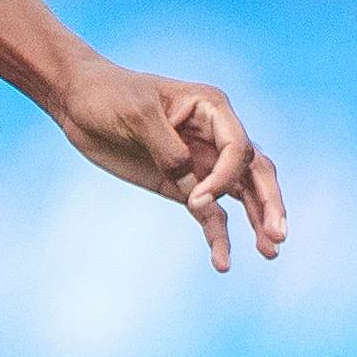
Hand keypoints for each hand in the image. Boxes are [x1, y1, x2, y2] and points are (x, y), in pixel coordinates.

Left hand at [51, 59, 287, 273]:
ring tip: (271, 252)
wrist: (78, 102)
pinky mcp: (182, 185)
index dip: (225, 177)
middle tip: (278, 236)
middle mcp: (214, 135)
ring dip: (257, 222)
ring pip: (241, 194)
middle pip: (254, 171)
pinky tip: (223, 261)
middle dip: (270, 203)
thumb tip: (191, 182)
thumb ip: (168, 148)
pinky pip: (210, 213)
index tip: (197, 199)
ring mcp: (200, 162)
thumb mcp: (137, 115)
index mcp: (211, 107)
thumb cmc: (109, 95)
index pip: (238, 147)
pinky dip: (218, 236)